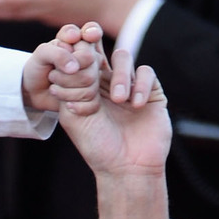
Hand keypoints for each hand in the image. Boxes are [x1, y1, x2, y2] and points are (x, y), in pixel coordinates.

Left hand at [21, 20, 110, 115]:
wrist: (32, 90)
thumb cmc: (37, 67)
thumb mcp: (41, 54)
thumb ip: (58, 54)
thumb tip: (75, 67)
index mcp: (80, 41)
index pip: (93, 32)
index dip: (91, 33)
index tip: (77, 38)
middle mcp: (90, 57)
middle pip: (91, 63)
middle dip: (67, 74)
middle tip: (52, 75)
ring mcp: (93, 76)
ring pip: (91, 85)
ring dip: (67, 90)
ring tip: (53, 88)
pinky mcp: (91, 95)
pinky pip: (93, 102)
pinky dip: (75, 104)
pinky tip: (66, 104)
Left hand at [56, 42, 168, 166]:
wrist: (126, 167)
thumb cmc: (96, 146)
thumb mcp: (74, 116)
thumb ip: (71, 87)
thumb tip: (67, 58)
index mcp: (85, 89)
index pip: (80, 59)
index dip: (76, 51)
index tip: (71, 58)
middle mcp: (106, 84)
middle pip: (100, 51)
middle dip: (93, 54)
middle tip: (91, 65)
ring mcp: (129, 85)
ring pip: (123, 57)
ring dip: (119, 76)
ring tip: (118, 99)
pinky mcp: (150, 91)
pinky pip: (145, 72)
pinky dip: (139, 85)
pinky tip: (135, 105)